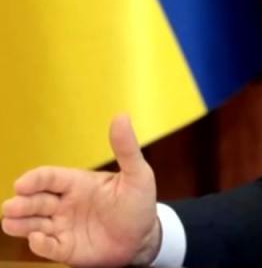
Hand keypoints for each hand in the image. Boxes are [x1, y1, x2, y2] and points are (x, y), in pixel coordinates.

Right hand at [1, 114, 161, 266]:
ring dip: (20, 223)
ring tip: (10, 222)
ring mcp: (63, 226)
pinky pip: (48, 247)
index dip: (34, 180)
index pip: (49, 178)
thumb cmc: (138, 203)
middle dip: (21, 203)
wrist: (144, 238)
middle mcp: (65, 204)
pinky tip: (38, 240)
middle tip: (11, 207)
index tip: (21, 184)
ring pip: (34, 223)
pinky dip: (40, 245)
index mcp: (78, 183)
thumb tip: (121, 116)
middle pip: (36, 201)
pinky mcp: (66, 248)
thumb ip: (126, 149)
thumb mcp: (137, 175)